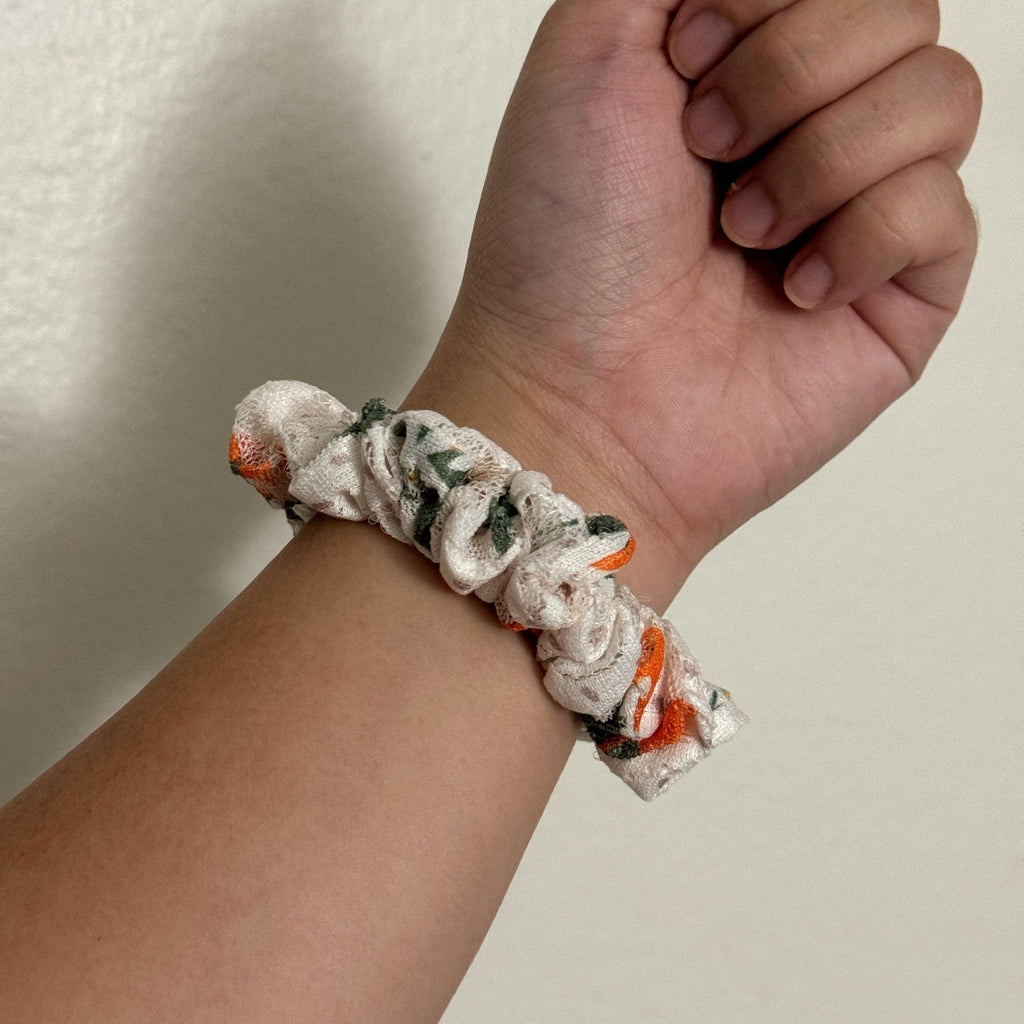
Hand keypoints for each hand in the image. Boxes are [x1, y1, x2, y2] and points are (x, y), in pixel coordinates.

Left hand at [404, 0, 980, 609]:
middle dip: (791, 74)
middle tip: (706, 153)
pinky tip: (791, 295)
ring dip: (819, 161)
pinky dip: (859, 242)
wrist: (574, 394)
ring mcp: (861, 207)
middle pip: (905, 13)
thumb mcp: (590, 44)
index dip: (767, 1)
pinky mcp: (900, 292)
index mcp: (743, 56)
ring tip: (741, 234)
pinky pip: (944, 210)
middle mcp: (810, 124)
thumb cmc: (562, 242)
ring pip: (945, 96)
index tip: (685, 62)